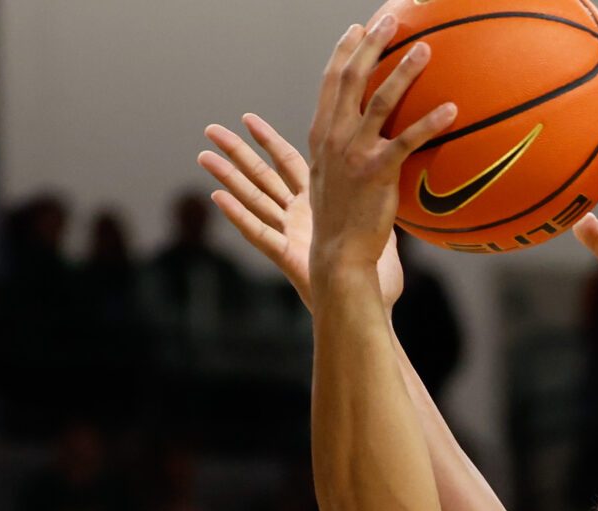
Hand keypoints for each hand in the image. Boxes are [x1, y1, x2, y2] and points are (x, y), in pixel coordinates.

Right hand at [203, 114, 403, 311]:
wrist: (374, 305)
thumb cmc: (379, 275)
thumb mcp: (383, 222)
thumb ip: (381, 194)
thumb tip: (395, 166)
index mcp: (318, 204)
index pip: (287, 162)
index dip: (267, 140)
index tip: (247, 118)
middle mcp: (298, 216)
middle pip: (261, 175)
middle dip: (235, 152)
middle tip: (210, 129)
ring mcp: (290, 236)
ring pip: (253, 199)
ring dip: (226, 178)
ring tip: (202, 155)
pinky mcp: (288, 257)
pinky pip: (259, 233)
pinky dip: (237, 216)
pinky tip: (216, 198)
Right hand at [304, 16, 457, 283]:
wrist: (337, 255)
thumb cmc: (341, 221)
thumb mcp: (332, 179)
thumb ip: (346, 152)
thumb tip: (373, 139)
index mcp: (321, 135)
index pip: (331, 82)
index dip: (344, 52)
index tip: (356, 29)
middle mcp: (334, 138)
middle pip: (351, 79)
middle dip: (370, 45)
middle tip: (390, 21)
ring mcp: (353, 154)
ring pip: (379, 101)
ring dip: (403, 71)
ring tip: (425, 49)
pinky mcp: (377, 173)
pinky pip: (407, 140)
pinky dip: (430, 123)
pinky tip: (452, 109)